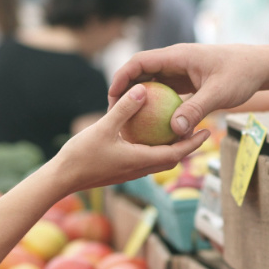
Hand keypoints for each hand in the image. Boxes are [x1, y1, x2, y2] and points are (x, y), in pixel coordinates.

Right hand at [51, 83, 209, 194]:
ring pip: (158, 160)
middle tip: (200, 130)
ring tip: (179, 131)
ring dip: (172, 148)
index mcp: (140, 161)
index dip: (193, 143)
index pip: (176, 154)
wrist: (62, 179)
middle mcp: (139, 169)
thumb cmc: (81, 155)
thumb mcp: (103, 128)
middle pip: (172, 159)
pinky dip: (154, 148)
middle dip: (188, 146)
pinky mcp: (121, 171)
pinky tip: (149, 135)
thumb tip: (143, 89)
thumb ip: (124, 109)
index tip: (207, 132)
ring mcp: (130, 172)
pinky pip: (145, 159)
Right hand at [108, 44, 268, 135]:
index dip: (122, 77)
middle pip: (141, 73)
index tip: (112, 97)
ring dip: (141, 100)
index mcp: (178, 56)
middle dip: (126, 91)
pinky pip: (166, 93)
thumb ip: (196, 110)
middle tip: (115, 114)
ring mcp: (181, 72)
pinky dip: (157, 106)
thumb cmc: (241, 74)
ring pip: (153, 84)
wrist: (259, 67)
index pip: (140, 62)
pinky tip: (153, 126)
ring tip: (129, 121)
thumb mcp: (219, 93)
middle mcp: (176, 62)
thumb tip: (175, 130)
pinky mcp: (187, 82)